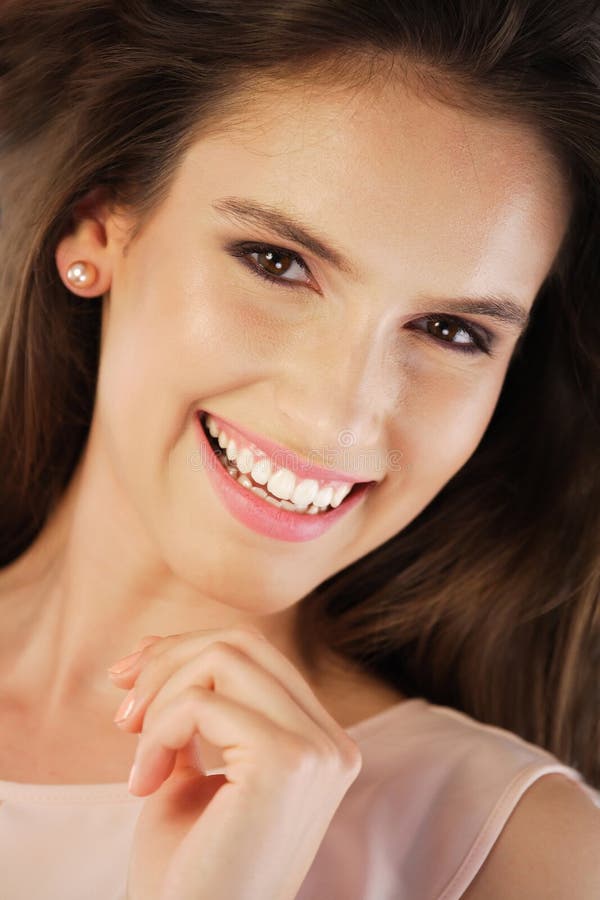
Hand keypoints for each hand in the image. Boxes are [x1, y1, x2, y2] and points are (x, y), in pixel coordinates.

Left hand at [107, 627, 362, 899]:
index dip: (186, 652)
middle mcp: (332, 743)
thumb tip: (156, 644)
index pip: (257, 656)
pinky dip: (157, 732)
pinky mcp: (286, 763)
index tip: (129, 680)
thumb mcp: (189, 772)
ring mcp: (317, 751)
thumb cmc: (188, 871)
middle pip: (243, 643)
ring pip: (225, 658)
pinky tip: (141, 785)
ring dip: (159, 697)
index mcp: (320, 743)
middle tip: (122, 713)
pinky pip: (202, 704)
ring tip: (135, 757)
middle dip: (168, 661)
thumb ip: (190, 708)